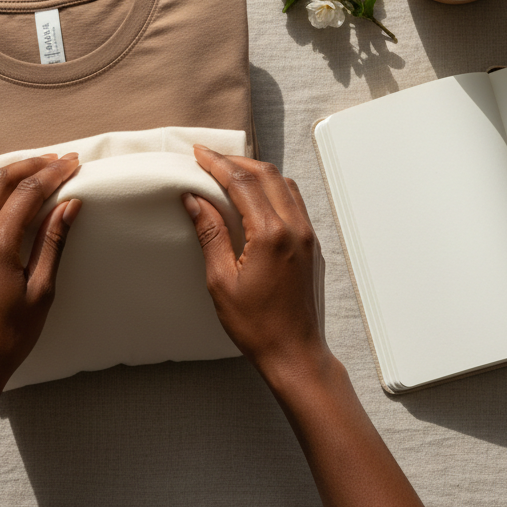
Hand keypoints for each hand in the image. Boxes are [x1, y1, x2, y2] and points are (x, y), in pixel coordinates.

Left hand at [0, 152, 81, 403]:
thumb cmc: (8, 336)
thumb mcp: (41, 291)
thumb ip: (52, 241)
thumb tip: (70, 204)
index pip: (29, 191)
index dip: (54, 173)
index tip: (74, 163)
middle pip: (0, 179)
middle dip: (31, 165)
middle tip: (56, 160)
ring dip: (3, 174)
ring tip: (29, 171)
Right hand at [181, 145, 327, 383]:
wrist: (295, 352)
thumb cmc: (256, 325)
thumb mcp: (221, 280)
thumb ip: (210, 233)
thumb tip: (194, 199)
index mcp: (271, 234)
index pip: (242, 182)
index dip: (218, 163)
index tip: (198, 153)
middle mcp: (296, 228)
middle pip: (267, 175)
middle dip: (237, 161)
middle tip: (209, 158)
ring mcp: (308, 235)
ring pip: (285, 184)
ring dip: (257, 173)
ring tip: (229, 174)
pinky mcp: (312, 245)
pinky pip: (294, 203)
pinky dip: (273, 189)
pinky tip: (254, 198)